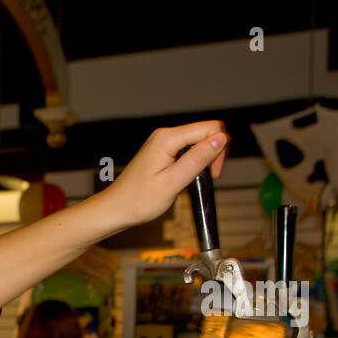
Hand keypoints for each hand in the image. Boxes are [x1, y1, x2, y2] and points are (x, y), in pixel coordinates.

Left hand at [101, 121, 228, 230]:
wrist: (116, 209)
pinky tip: (186, 178)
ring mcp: (163, 143)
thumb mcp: (173, 182)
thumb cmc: (138, 201)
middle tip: (207, 178)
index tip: (213, 172)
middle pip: (207, 132)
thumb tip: (221, 139)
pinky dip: (194, 163)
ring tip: (193, 181)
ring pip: (199, 142)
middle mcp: (165, 135)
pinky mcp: (163, 152)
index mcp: (167, 139)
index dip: (220, 149)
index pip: (211, 128)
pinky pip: (189, 150)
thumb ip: (197, 159)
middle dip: (214, 154)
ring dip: (204, 160)